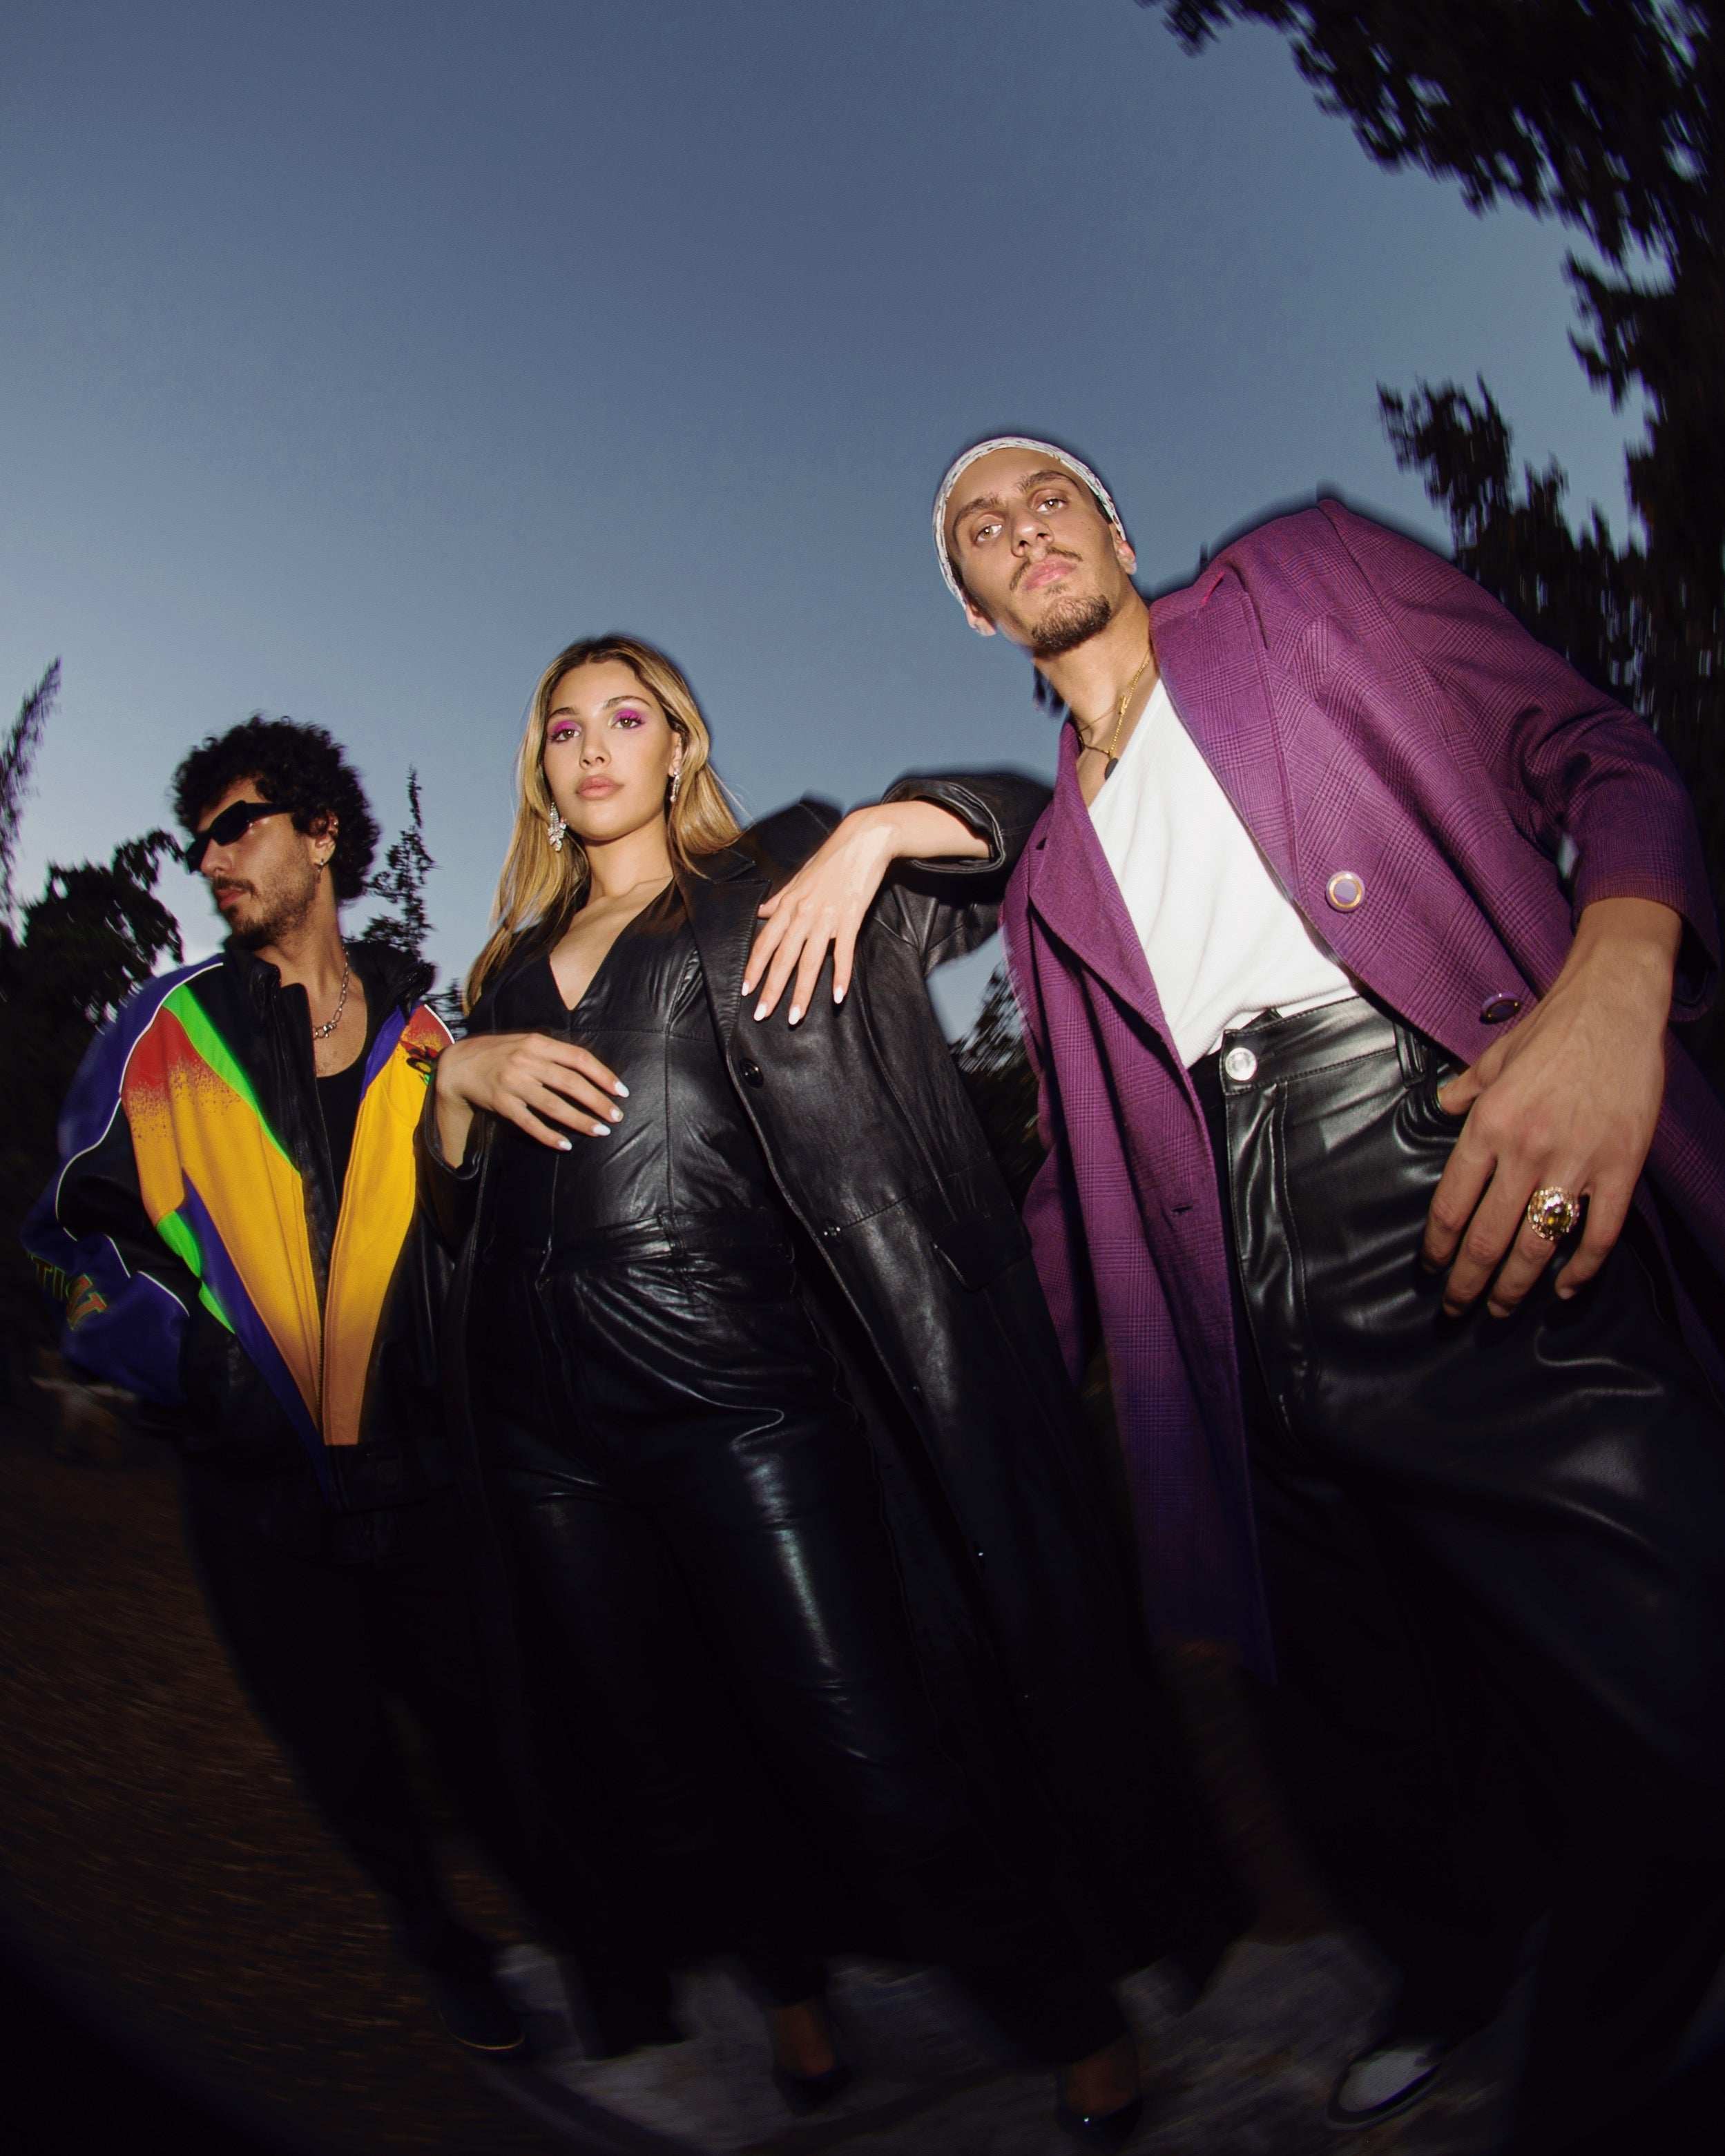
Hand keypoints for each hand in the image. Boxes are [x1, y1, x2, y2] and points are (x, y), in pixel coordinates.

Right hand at [432, 1030, 627, 1161]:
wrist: (458, 1065)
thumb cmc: (500, 1053)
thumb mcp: (526, 1042)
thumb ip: (554, 1052)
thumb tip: (589, 1069)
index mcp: (537, 1043)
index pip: (578, 1058)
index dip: (602, 1075)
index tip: (620, 1091)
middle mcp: (526, 1061)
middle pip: (570, 1083)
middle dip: (597, 1101)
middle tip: (616, 1116)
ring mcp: (513, 1083)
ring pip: (553, 1105)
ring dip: (580, 1120)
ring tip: (600, 1130)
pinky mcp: (502, 1104)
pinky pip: (530, 1123)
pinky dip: (549, 1136)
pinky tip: (565, 1145)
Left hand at [743, 801, 985, 1020]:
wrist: (862, 840)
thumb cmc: (831, 858)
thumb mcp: (799, 878)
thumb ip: (779, 899)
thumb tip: (760, 911)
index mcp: (789, 904)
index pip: (765, 942)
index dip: (754, 967)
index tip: (745, 989)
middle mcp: (803, 914)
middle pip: (783, 958)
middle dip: (771, 989)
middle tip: (761, 1014)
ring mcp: (827, 917)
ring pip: (809, 962)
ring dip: (801, 992)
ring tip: (793, 1017)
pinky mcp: (850, 918)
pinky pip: (843, 952)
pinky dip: (840, 975)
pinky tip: (837, 996)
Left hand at [1420, 898, 1678, 1314]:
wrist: (1616, 1005)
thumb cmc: (1551, 1029)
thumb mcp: (1493, 1058)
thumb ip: (1464, 1093)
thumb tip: (1440, 1109)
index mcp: (1488, 1127)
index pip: (1451, 1205)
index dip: (1438, 1249)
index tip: (1432, 1270)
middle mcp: (1526, 1151)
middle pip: (1487, 1238)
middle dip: (1467, 1283)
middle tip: (1456, 1310)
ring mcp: (1576, 1162)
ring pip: (1536, 1247)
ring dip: (1514, 1287)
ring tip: (1499, 1310)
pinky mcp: (1620, 1168)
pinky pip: (1599, 1235)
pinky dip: (1582, 1270)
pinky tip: (1564, 1289)